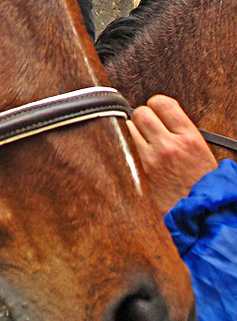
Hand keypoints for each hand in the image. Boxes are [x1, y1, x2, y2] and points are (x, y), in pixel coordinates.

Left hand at [127, 95, 216, 212]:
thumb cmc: (200, 186)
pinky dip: (121, 148)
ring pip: (126, 128)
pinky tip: (127, 153)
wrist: (199, 217)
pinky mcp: (135, 174)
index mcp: (189, 138)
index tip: (155, 112)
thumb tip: (159, 116)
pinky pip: (119, 148)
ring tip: (138, 144)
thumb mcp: (201, 153)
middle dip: (141, 119)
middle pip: (140, 113)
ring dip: (129, 133)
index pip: (162, 103)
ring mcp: (149, 160)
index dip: (156, 105)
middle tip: (145, 130)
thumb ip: (180, 132)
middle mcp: (168, 146)